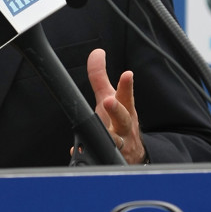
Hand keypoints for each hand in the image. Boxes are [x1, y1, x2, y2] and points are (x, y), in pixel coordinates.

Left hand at [86, 48, 147, 164]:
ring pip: (115, 142)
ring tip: (104, 134)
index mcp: (125, 110)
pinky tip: (77, 149)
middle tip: (108, 101)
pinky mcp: (111, 158)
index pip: (126, 95)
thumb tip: (96, 53)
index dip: (126, 85)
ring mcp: (119, 145)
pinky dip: (87, 153)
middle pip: (123, 118)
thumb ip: (101, 77)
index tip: (127, 74)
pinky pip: (98, 158)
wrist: (133, 155)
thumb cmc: (119, 121)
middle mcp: (124, 127)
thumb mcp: (112, 98)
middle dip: (116, 109)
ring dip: (109, 137)